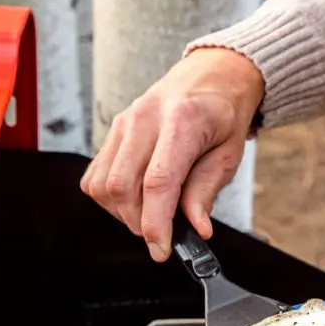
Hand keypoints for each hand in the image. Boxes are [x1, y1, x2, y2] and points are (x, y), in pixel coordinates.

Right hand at [81, 48, 263, 260]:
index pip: (158, 182)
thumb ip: (206, 191)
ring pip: (103, 184)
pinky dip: (110, 198)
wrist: (211, 76)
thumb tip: (196, 228)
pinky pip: (96, 176)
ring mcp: (124, 123)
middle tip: (162, 233)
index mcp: (182, 122)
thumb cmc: (222, 113)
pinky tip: (136, 198)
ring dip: (122, 212)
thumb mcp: (228, 154)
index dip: (156, 223)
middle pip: (122, 187)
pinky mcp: (113, 130)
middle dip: (139, 222)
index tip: (162, 249)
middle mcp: (145, 119)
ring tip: (150, 213)